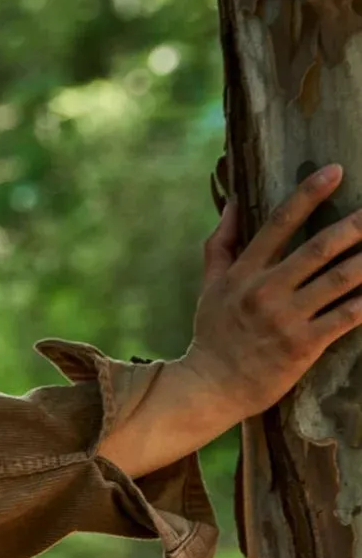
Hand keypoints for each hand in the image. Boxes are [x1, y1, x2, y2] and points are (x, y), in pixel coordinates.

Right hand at [100, 166, 361, 477]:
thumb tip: (236, 203)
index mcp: (243, 273)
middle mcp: (265, 291)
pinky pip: (346, 317)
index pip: (278, 224)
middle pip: (319, 249)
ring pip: (340, 280)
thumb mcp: (209, 286)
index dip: (308, 195)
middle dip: (356, 226)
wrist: (209, 387)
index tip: (335, 170)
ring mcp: (285, 319)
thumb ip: (222, 244)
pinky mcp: (303, 345)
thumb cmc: (213, 334)